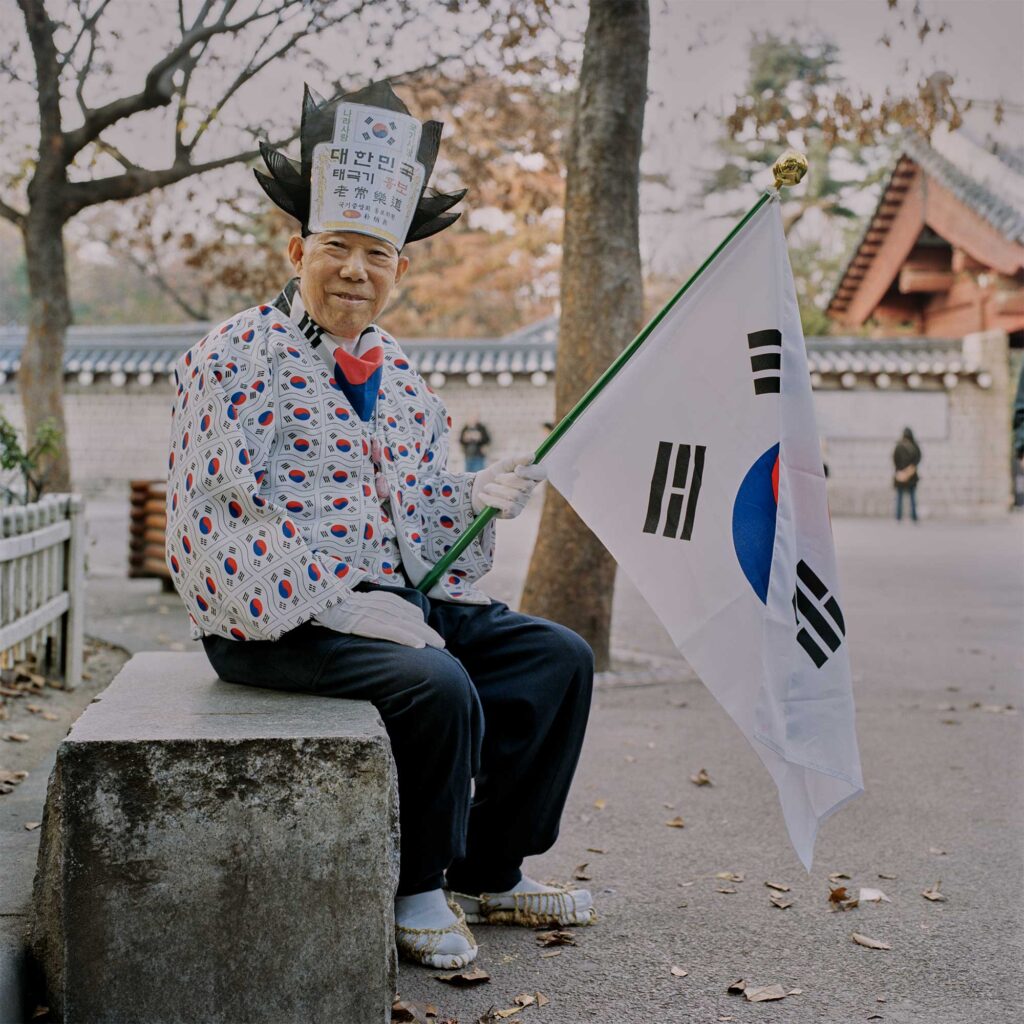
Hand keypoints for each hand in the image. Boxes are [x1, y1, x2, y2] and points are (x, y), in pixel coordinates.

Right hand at [313, 590, 444, 648]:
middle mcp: (382, 605)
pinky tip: (418, 645)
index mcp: (382, 599)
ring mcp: (375, 614)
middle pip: (411, 619)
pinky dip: (406, 637)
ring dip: (424, 635)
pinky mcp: (367, 624)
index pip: (408, 611)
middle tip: (442, 643)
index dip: (421, 624)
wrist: (322, 599)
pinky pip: (391, 631)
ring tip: (437, 645)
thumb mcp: (364, 601)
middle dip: (428, 631)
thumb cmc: (341, 603)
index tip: (431, 634)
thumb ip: (380, 607)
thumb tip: (394, 618)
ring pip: (405, 625)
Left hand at [471, 453, 545, 518]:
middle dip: (507, 480)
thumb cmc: (494, 475)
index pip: (542, 473)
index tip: (517, 469)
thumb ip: (517, 460)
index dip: (532, 472)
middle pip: (527, 485)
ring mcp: (522, 503)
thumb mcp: (503, 464)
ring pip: (514, 496)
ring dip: (496, 489)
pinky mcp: (513, 513)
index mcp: (530, 476)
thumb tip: (532, 456)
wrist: (477, 489)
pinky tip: (485, 496)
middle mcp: (529, 490)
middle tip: (496, 478)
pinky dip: (492, 500)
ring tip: (488, 487)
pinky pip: (507, 506)